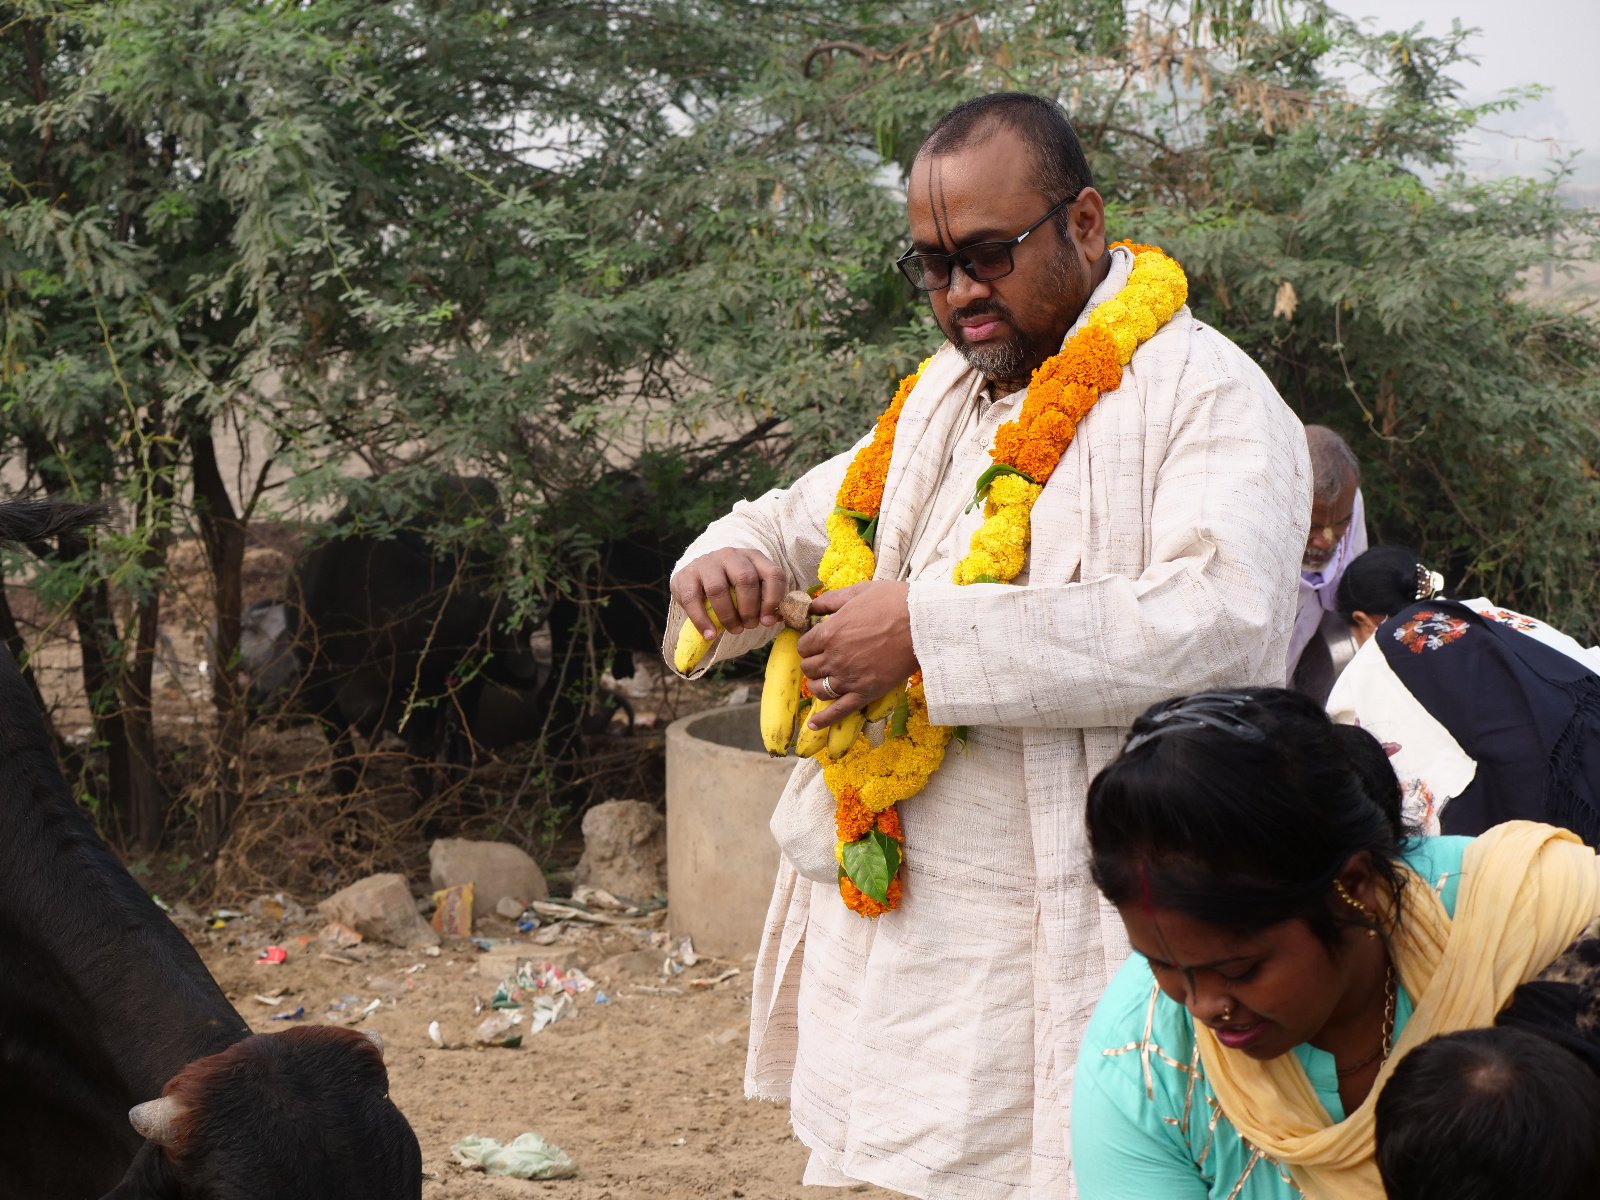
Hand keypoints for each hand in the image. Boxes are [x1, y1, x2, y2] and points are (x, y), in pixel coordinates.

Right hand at [671, 548, 785, 635]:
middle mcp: (730, 555)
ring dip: (729, 616)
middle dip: (749, 609)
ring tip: (734, 630)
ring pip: (718, 589)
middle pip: (745, 579)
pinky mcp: (685, 576)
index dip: (773, 599)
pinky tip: (710, 634)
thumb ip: (765, 601)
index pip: (772, 573)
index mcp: (753, 557)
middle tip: (749, 626)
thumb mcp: (751, 588)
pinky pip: (692, 599)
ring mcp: (706, 563)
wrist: (697, 575)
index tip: (768, 621)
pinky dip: (702, 621)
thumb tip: (776, 619)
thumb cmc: (731, 586)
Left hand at [798, 581, 918, 726]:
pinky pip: (839, 711)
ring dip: (818, 684)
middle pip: (808, 668)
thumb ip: (831, 599)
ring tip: (824, 680)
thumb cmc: (894, 603)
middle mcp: (834, 658)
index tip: (818, 642)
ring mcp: (849, 678)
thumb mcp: (859, 591)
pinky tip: (813, 725)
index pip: (804, 646)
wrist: (924, 625)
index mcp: (829, 633)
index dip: (810, 643)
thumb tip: (811, 605)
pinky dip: (824, 720)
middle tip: (825, 658)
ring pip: (819, 689)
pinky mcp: (866, 693)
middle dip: (813, 662)